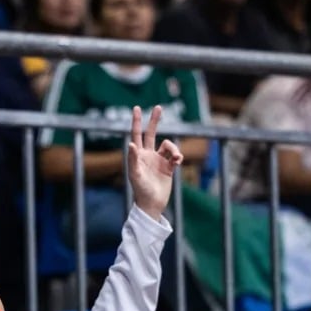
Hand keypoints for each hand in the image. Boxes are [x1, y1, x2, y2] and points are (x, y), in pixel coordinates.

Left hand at [126, 105, 182, 219]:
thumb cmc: (140, 190)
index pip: (136, 135)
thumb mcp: (135, 174)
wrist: (152, 203)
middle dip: (154, 121)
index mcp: (138, 155)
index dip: (137, 122)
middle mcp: (148, 155)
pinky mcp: (168, 167)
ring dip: (174, 149)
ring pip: (168, 145)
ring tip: (176, 159)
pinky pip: (175, 156)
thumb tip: (131, 143)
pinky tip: (178, 162)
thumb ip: (133, 159)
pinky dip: (178, 156)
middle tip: (158, 107)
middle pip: (151, 133)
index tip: (136, 108)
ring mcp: (158, 160)